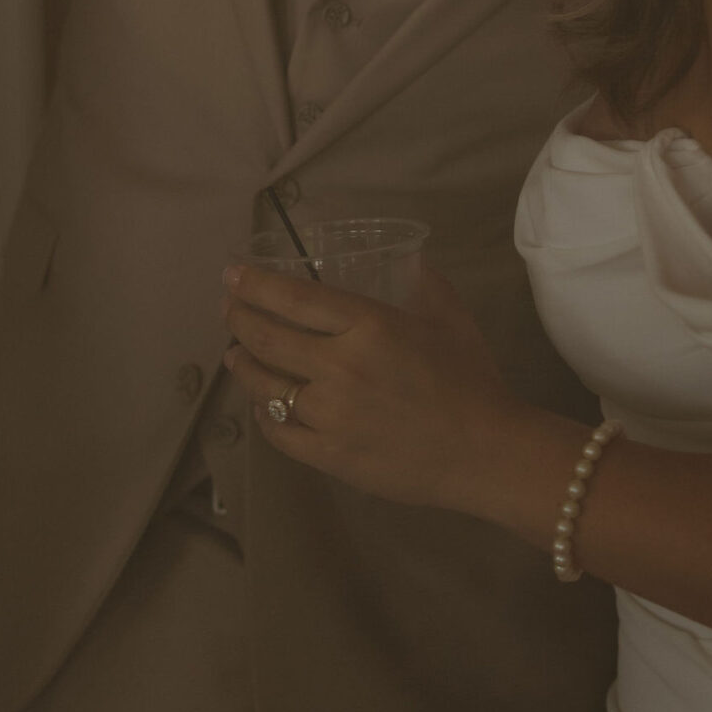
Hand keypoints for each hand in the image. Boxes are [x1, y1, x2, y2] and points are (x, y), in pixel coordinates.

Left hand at [220, 261, 523, 511]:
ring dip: (242, 365)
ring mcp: (330, 416)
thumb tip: (407, 256)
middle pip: (267, 339)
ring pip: (265, 386)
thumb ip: (424, 280)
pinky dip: (264, 412)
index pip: (293, 299)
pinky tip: (263, 403)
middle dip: (238, 318)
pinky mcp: (329, 456)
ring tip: (234, 354)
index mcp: (368, 326)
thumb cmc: (471, 377)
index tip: (232, 275)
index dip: (255, 284)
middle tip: (228, 307)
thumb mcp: (450, 315)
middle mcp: (339, 367)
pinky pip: (279, 432)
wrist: (484, 451)